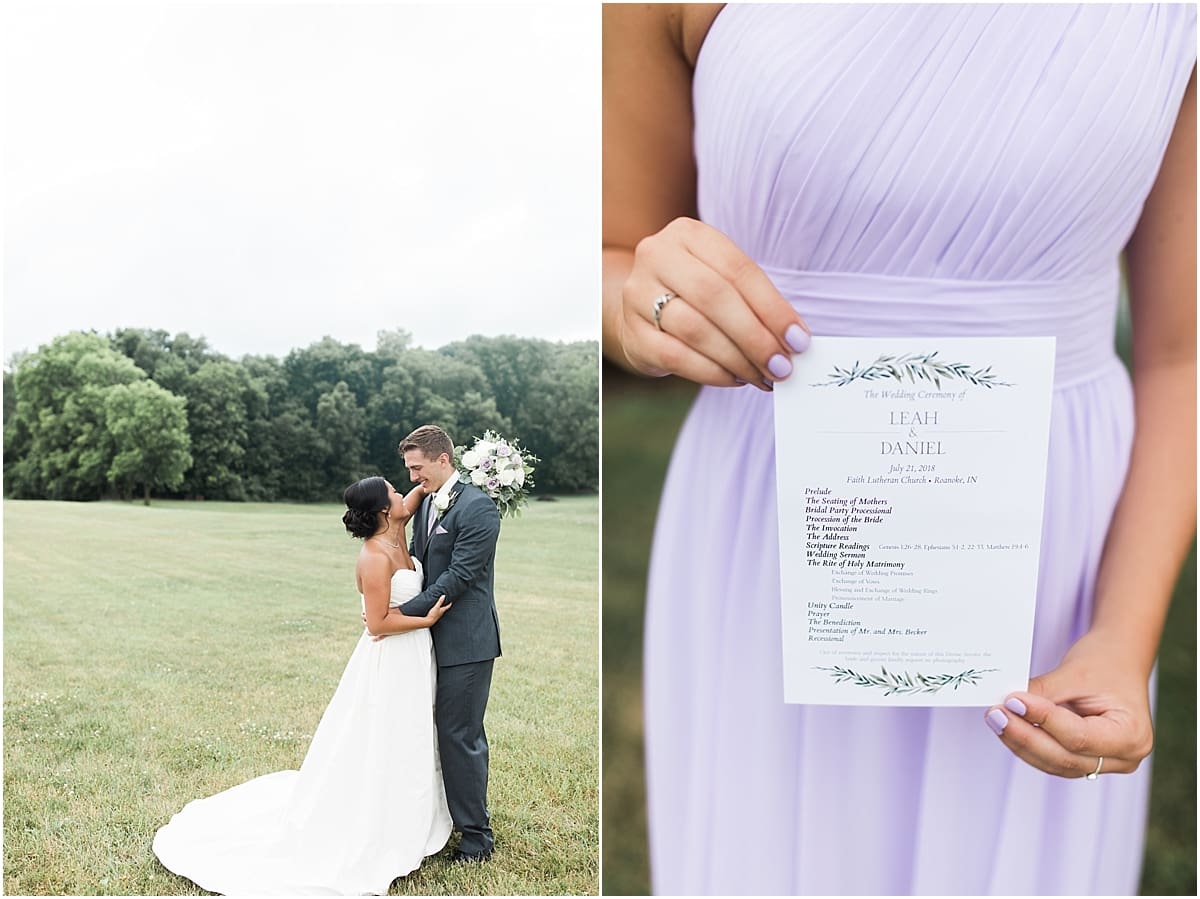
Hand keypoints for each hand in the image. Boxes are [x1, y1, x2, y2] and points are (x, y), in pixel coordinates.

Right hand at [425, 595, 450, 624]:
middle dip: (446, 606)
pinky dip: (438, 610)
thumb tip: (444, 596)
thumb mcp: (436, 607)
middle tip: (447, 603)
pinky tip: (435, 610)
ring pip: (441, 611)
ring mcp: (438, 615)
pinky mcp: (435, 616)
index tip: (451, 601)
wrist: (428, 622)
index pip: (448, 606)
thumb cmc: (433, 615)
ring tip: (441, 606)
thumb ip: (440, 601)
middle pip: (445, 609)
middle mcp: (441, 613)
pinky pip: (437, 612)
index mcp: (442, 610)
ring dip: (441, 608)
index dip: (450, 604)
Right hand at [614, 217, 810, 389]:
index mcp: (688, 233)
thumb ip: (754, 301)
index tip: (799, 340)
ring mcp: (637, 293)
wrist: (640, 307)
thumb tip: (794, 341)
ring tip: (762, 376)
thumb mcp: (721, 278)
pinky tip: (734, 378)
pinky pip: (676, 356)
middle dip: (755, 336)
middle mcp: (657, 256)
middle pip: (714, 297)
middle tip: (782, 365)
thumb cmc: (695, 293)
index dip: (773, 307)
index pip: (738, 270)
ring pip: (695, 329)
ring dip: (737, 359)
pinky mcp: (631, 332)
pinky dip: (711, 372)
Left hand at [983, 629, 1153, 777]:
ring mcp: (1106, 763)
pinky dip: (1028, 745)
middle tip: (995, 714)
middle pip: (1065, 757)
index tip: (1013, 701)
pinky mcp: (1085, 759)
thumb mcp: (1076, 673)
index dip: (1043, 720)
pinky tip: (1008, 727)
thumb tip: (1008, 704)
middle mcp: (1123, 757)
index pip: (1079, 737)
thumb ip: (1044, 692)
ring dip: (1021, 743)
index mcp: (1132, 736)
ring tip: (996, 718)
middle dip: (1025, 737)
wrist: (1119, 661)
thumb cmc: (1106, 663)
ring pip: (1055, 763)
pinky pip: (1053, 759)